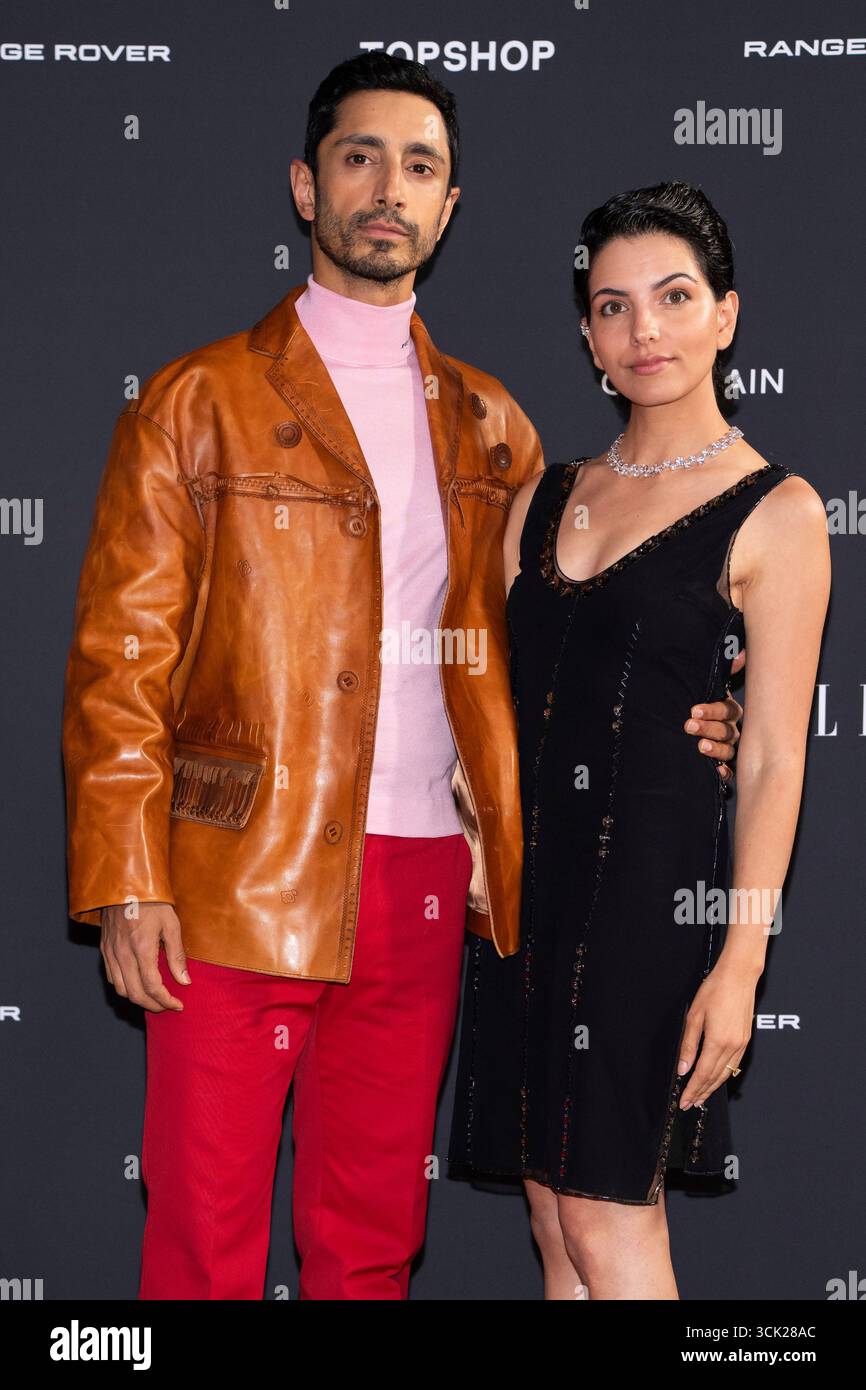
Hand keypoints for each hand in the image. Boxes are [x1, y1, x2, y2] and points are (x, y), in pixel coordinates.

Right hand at [100, 902, 189, 1011]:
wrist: (125, 885)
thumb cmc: (152, 902)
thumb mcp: (171, 924)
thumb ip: (177, 955)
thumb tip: (184, 981)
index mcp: (142, 948)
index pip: (153, 987)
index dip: (167, 1001)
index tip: (178, 1005)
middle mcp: (123, 955)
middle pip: (136, 994)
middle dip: (154, 1005)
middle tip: (168, 1005)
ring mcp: (111, 953)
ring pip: (121, 990)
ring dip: (138, 999)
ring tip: (154, 997)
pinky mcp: (104, 950)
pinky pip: (112, 978)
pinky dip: (125, 988)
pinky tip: (137, 984)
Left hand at [677, 962, 755, 1109]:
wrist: (739, 976)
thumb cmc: (715, 990)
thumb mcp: (694, 1016)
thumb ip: (688, 1045)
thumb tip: (683, 1068)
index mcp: (718, 1042)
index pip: (702, 1074)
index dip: (692, 1090)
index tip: (683, 1101)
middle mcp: (732, 1047)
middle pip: (715, 1078)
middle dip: (701, 1093)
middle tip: (689, 1104)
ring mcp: (741, 1045)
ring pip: (725, 1074)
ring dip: (712, 1087)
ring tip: (701, 1096)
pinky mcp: (745, 1040)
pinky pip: (733, 1065)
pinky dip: (723, 1076)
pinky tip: (716, 1078)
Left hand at [684, 677, 743, 784]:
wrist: (687, 724)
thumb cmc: (698, 706)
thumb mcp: (705, 687)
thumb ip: (724, 671)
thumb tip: (740, 654)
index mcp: (729, 711)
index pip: (727, 710)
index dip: (713, 710)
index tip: (694, 710)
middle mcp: (732, 730)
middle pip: (727, 730)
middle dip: (708, 728)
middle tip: (689, 726)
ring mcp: (729, 748)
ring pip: (728, 750)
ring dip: (715, 749)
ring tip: (700, 746)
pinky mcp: (722, 765)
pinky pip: (729, 771)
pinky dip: (724, 772)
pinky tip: (717, 772)